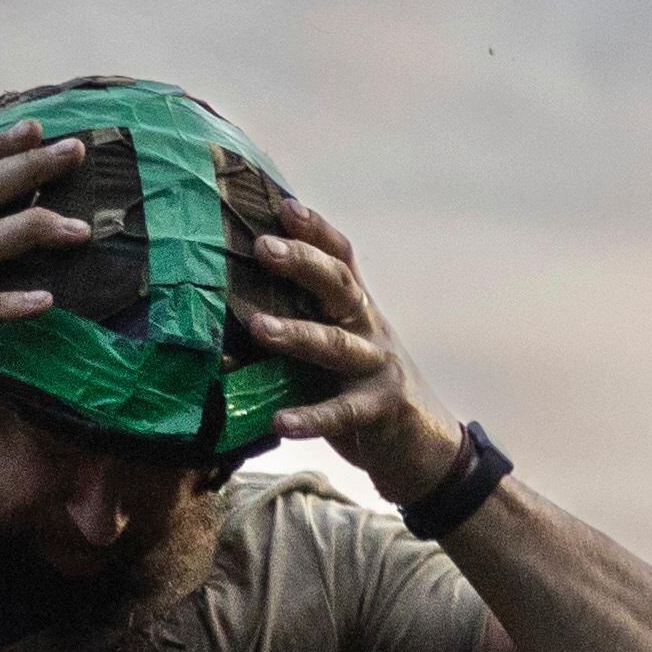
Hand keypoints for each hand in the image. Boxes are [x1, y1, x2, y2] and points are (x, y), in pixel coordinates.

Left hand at [246, 201, 470, 508]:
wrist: (423, 446)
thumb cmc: (360, 392)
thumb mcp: (333, 355)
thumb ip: (298, 334)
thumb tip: (227, 322)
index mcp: (356, 310)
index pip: (341, 258)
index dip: (316, 230)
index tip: (283, 205)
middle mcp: (369, 329)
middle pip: (339, 286)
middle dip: (302, 263)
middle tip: (263, 246)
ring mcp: (379, 367)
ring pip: (336, 344)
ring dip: (296, 333)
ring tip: (257, 327)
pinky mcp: (381, 408)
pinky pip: (342, 411)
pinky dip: (310, 417)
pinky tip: (279, 421)